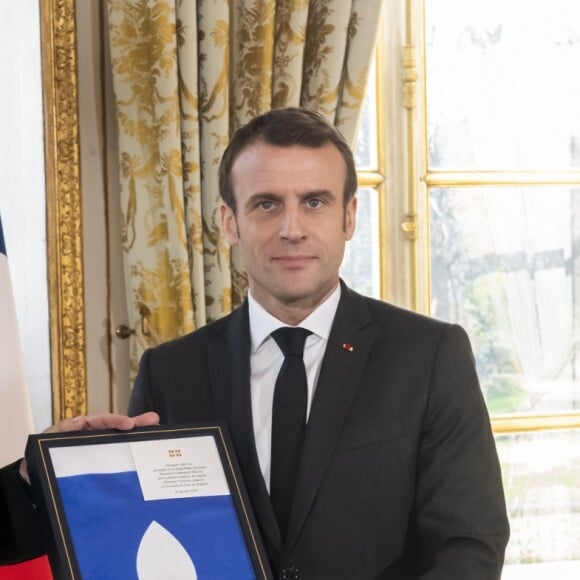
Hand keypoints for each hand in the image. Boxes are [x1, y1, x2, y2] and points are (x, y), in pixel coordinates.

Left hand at [19, 412, 159, 482]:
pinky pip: (116, 461)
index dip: (116, 421)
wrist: (32, 486)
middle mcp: (92, 439)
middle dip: (136, 424)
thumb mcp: (45, 443)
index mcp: (80, 430)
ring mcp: (97, 454)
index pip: (101, 421)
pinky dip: (130, 459)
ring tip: (155, 433)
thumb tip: (79, 421)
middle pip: (116, 429)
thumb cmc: (38, 461)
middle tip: (154, 420)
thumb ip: (60, 431)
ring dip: (136, 439)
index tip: (129, 424)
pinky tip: (144, 460)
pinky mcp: (99, 469)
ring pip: (119, 444)